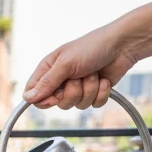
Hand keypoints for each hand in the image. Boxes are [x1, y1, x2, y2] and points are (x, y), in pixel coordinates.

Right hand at [23, 26, 138, 109]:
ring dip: (89, 90)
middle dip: (72, 93)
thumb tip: (27, 98)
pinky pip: (92, 105)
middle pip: (57, 103)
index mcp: (49, 70)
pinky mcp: (94, 92)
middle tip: (78, 78)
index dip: (43, 99)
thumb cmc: (92, 47)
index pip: (34, 94)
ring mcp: (78, 87)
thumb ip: (46, 82)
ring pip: (76, 105)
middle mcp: (62, 80)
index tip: (55, 95)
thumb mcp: (65, 64)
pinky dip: (100, 93)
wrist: (123, 46)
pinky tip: (104, 80)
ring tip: (94, 74)